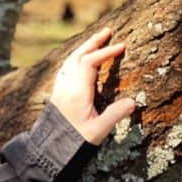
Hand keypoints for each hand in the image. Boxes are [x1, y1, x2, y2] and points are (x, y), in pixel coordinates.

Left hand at [50, 27, 135, 144]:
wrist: (48, 150)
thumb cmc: (73, 142)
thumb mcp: (97, 132)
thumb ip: (114, 115)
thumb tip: (133, 101)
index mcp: (76, 93)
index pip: (89, 63)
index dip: (105, 52)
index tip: (121, 46)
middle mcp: (65, 87)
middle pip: (76, 57)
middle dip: (92, 43)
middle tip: (107, 31)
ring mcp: (59, 89)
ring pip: (69, 62)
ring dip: (82, 49)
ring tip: (96, 41)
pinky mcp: (57, 94)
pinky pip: (65, 69)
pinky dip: (74, 59)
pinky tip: (80, 60)